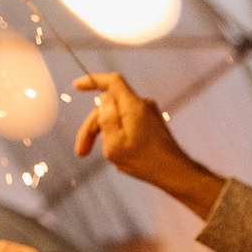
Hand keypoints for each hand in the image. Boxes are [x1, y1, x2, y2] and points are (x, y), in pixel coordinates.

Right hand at [73, 74, 222, 214]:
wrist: (173, 171)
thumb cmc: (144, 161)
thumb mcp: (114, 143)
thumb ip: (106, 118)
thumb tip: (102, 101)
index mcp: (132, 106)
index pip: (112, 82)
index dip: (92, 81)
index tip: (77, 85)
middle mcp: (142, 105)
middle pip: (109, 106)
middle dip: (92, 126)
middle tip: (82, 151)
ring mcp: (149, 113)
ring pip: (117, 116)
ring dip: (105, 134)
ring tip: (105, 156)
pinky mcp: (152, 123)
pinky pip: (127, 122)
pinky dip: (118, 135)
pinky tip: (119, 154)